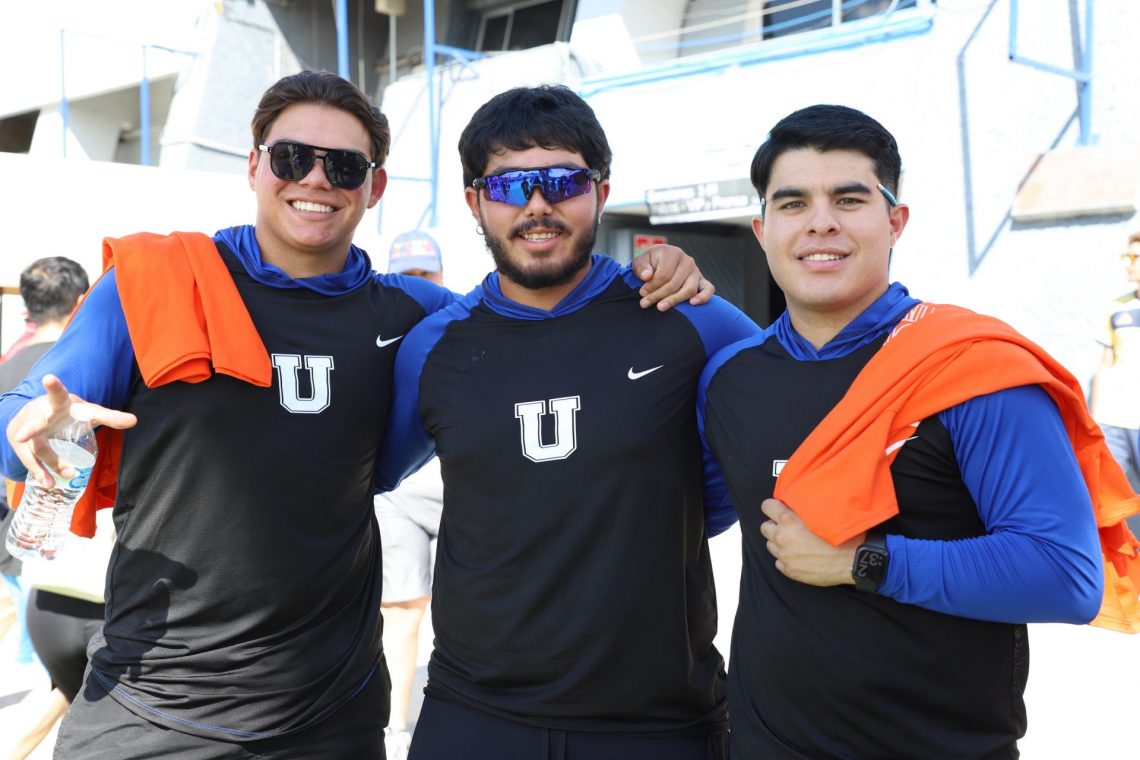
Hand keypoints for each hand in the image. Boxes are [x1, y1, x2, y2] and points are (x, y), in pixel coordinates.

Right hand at [7, 374, 136, 487]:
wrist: (34, 415)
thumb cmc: (68, 413)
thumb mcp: (88, 412)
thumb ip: (110, 416)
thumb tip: (134, 420)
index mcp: (58, 403)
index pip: (57, 394)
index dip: (53, 386)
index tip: (48, 378)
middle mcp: (38, 415)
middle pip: (35, 425)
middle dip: (30, 430)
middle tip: (24, 436)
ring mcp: (25, 430)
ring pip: (36, 448)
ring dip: (49, 462)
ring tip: (63, 476)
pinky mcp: (20, 445)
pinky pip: (29, 460)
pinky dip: (39, 472)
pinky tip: (48, 484)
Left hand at [630, 244, 714, 310]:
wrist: (660, 262)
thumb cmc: (650, 263)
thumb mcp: (641, 261)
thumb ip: (641, 267)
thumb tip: (647, 276)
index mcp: (673, 253)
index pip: (664, 275)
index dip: (651, 286)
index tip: (642, 293)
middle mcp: (687, 261)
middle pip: (674, 284)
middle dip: (658, 295)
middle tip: (644, 303)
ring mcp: (696, 271)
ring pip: (689, 289)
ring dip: (674, 300)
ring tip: (660, 307)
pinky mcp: (702, 281)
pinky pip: (708, 289)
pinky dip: (703, 297)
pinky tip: (692, 304)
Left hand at [759, 499, 861, 586]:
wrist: (851, 560)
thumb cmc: (840, 534)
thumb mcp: (821, 512)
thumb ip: (803, 508)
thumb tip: (794, 504)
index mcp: (788, 520)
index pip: (766, 506)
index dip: (773, 507)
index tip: (779, 509)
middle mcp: (782, 537)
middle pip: (765, 527)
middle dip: (774, 525)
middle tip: (787, 528)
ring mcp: (784, 556)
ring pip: (770, 545)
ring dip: (779, 543)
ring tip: (794, 543)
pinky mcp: (789, 571)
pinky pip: (778, 562)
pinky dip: (785, 559)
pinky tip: (799, 557)